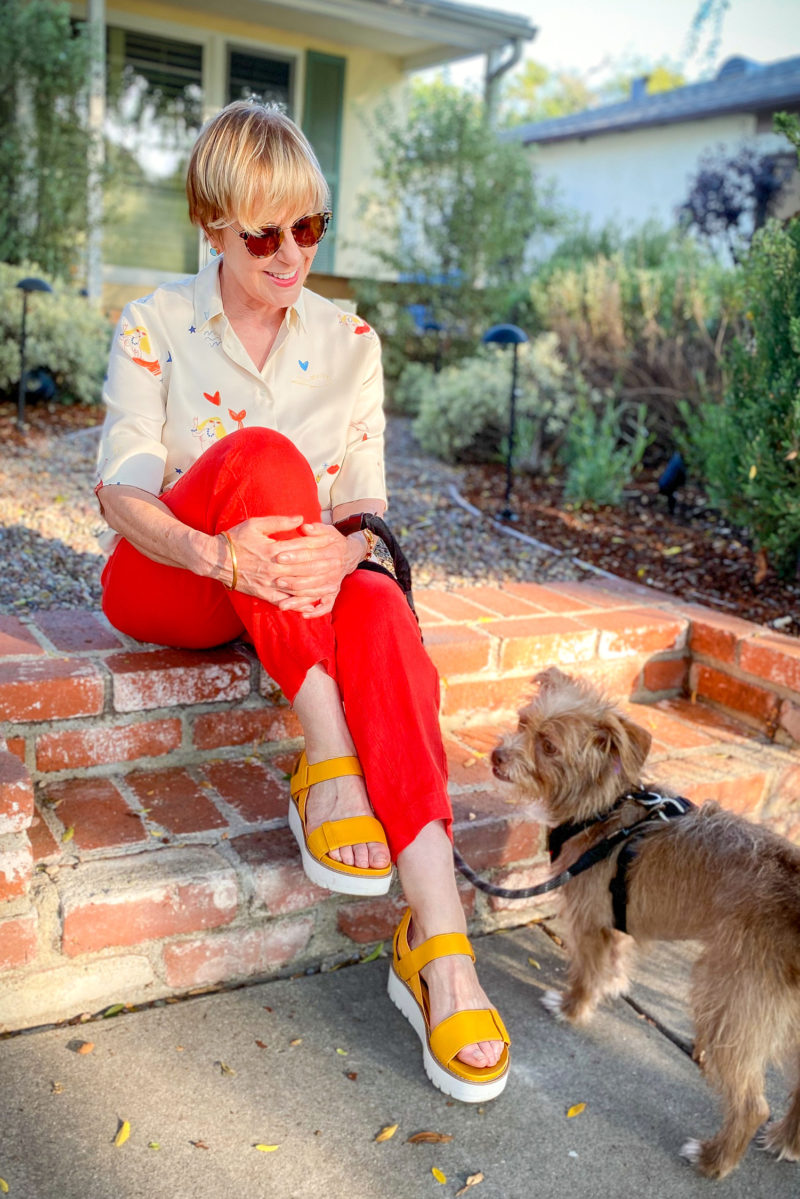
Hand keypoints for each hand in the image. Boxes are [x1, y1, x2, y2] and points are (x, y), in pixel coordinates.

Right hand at [221, 518, 360, 615]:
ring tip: (332, 586)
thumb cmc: (235, 539)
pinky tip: (311, 603)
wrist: (215, 560)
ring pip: (298, 587)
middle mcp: (274, 569)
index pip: (302, 547)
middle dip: (323, 566)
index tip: (333, 542)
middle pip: (304, 568)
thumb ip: (279, 522)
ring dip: (316, 587)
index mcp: (273, 550)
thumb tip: (301, 519)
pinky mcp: (264, 594)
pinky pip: (285, 601)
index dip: (319, 545)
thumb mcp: (255, 524)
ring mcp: (269, 583)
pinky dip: (299, 603)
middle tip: (339, 564)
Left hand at [272, 522, 361, 616]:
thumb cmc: (331, 541)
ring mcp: (334, 583)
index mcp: (332, 552)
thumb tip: (305, 527)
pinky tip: (304, 615)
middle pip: (312, 575)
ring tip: (283, 602)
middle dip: (293, 578)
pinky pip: (326, 606)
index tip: (279, 556)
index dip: (295, 556)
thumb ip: (316, 529)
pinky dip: (316, 612)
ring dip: (299, 598)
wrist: (349, 555)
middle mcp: (334, 569)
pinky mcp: (333, 594)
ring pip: (315, 592)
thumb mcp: (327, 531)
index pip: (311, 554)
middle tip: (277, 580)